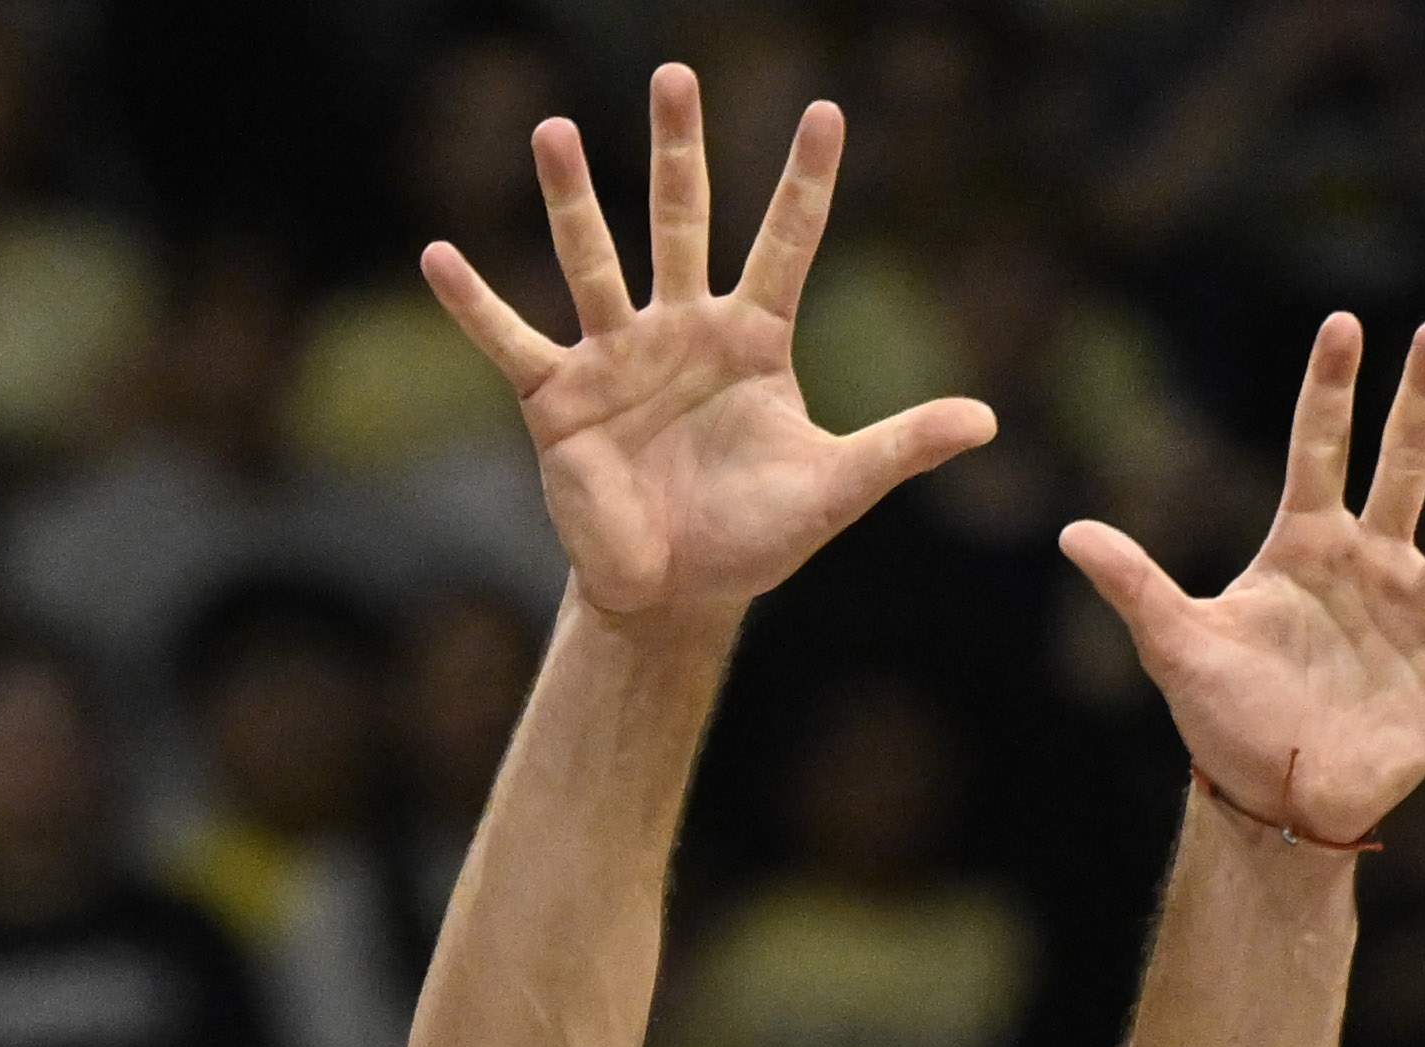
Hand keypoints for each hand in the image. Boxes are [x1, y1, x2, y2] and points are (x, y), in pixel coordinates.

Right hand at [423, 65, 995, 620]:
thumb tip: (987, 420)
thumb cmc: (756, 537)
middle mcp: (680, 331)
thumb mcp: (836, 489)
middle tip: (676, 74)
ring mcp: (616, 357)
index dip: (805, 182)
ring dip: (571, 199)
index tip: (827, 110)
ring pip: (592, 260)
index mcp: (751, 342)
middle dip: (679, 151)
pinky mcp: (560, 400)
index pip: (786, 243)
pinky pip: (510, 342)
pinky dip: (474, 304)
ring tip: (553, 131)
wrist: (675, 594)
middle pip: (681, 221)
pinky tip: (438, 256)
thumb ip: (902, 446)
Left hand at [1061, 314, 1424, 844]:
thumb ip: (1135, 586)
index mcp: (1305, 547)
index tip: (1346, 324)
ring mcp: (1424, 613)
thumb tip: (1069, 533)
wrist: (1276, 799)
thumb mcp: (1174, 648)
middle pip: (1406, 468)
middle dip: (1424, 402)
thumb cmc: (1224, 720)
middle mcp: (1374, 565)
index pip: (1318, 451)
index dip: (1330, 390)